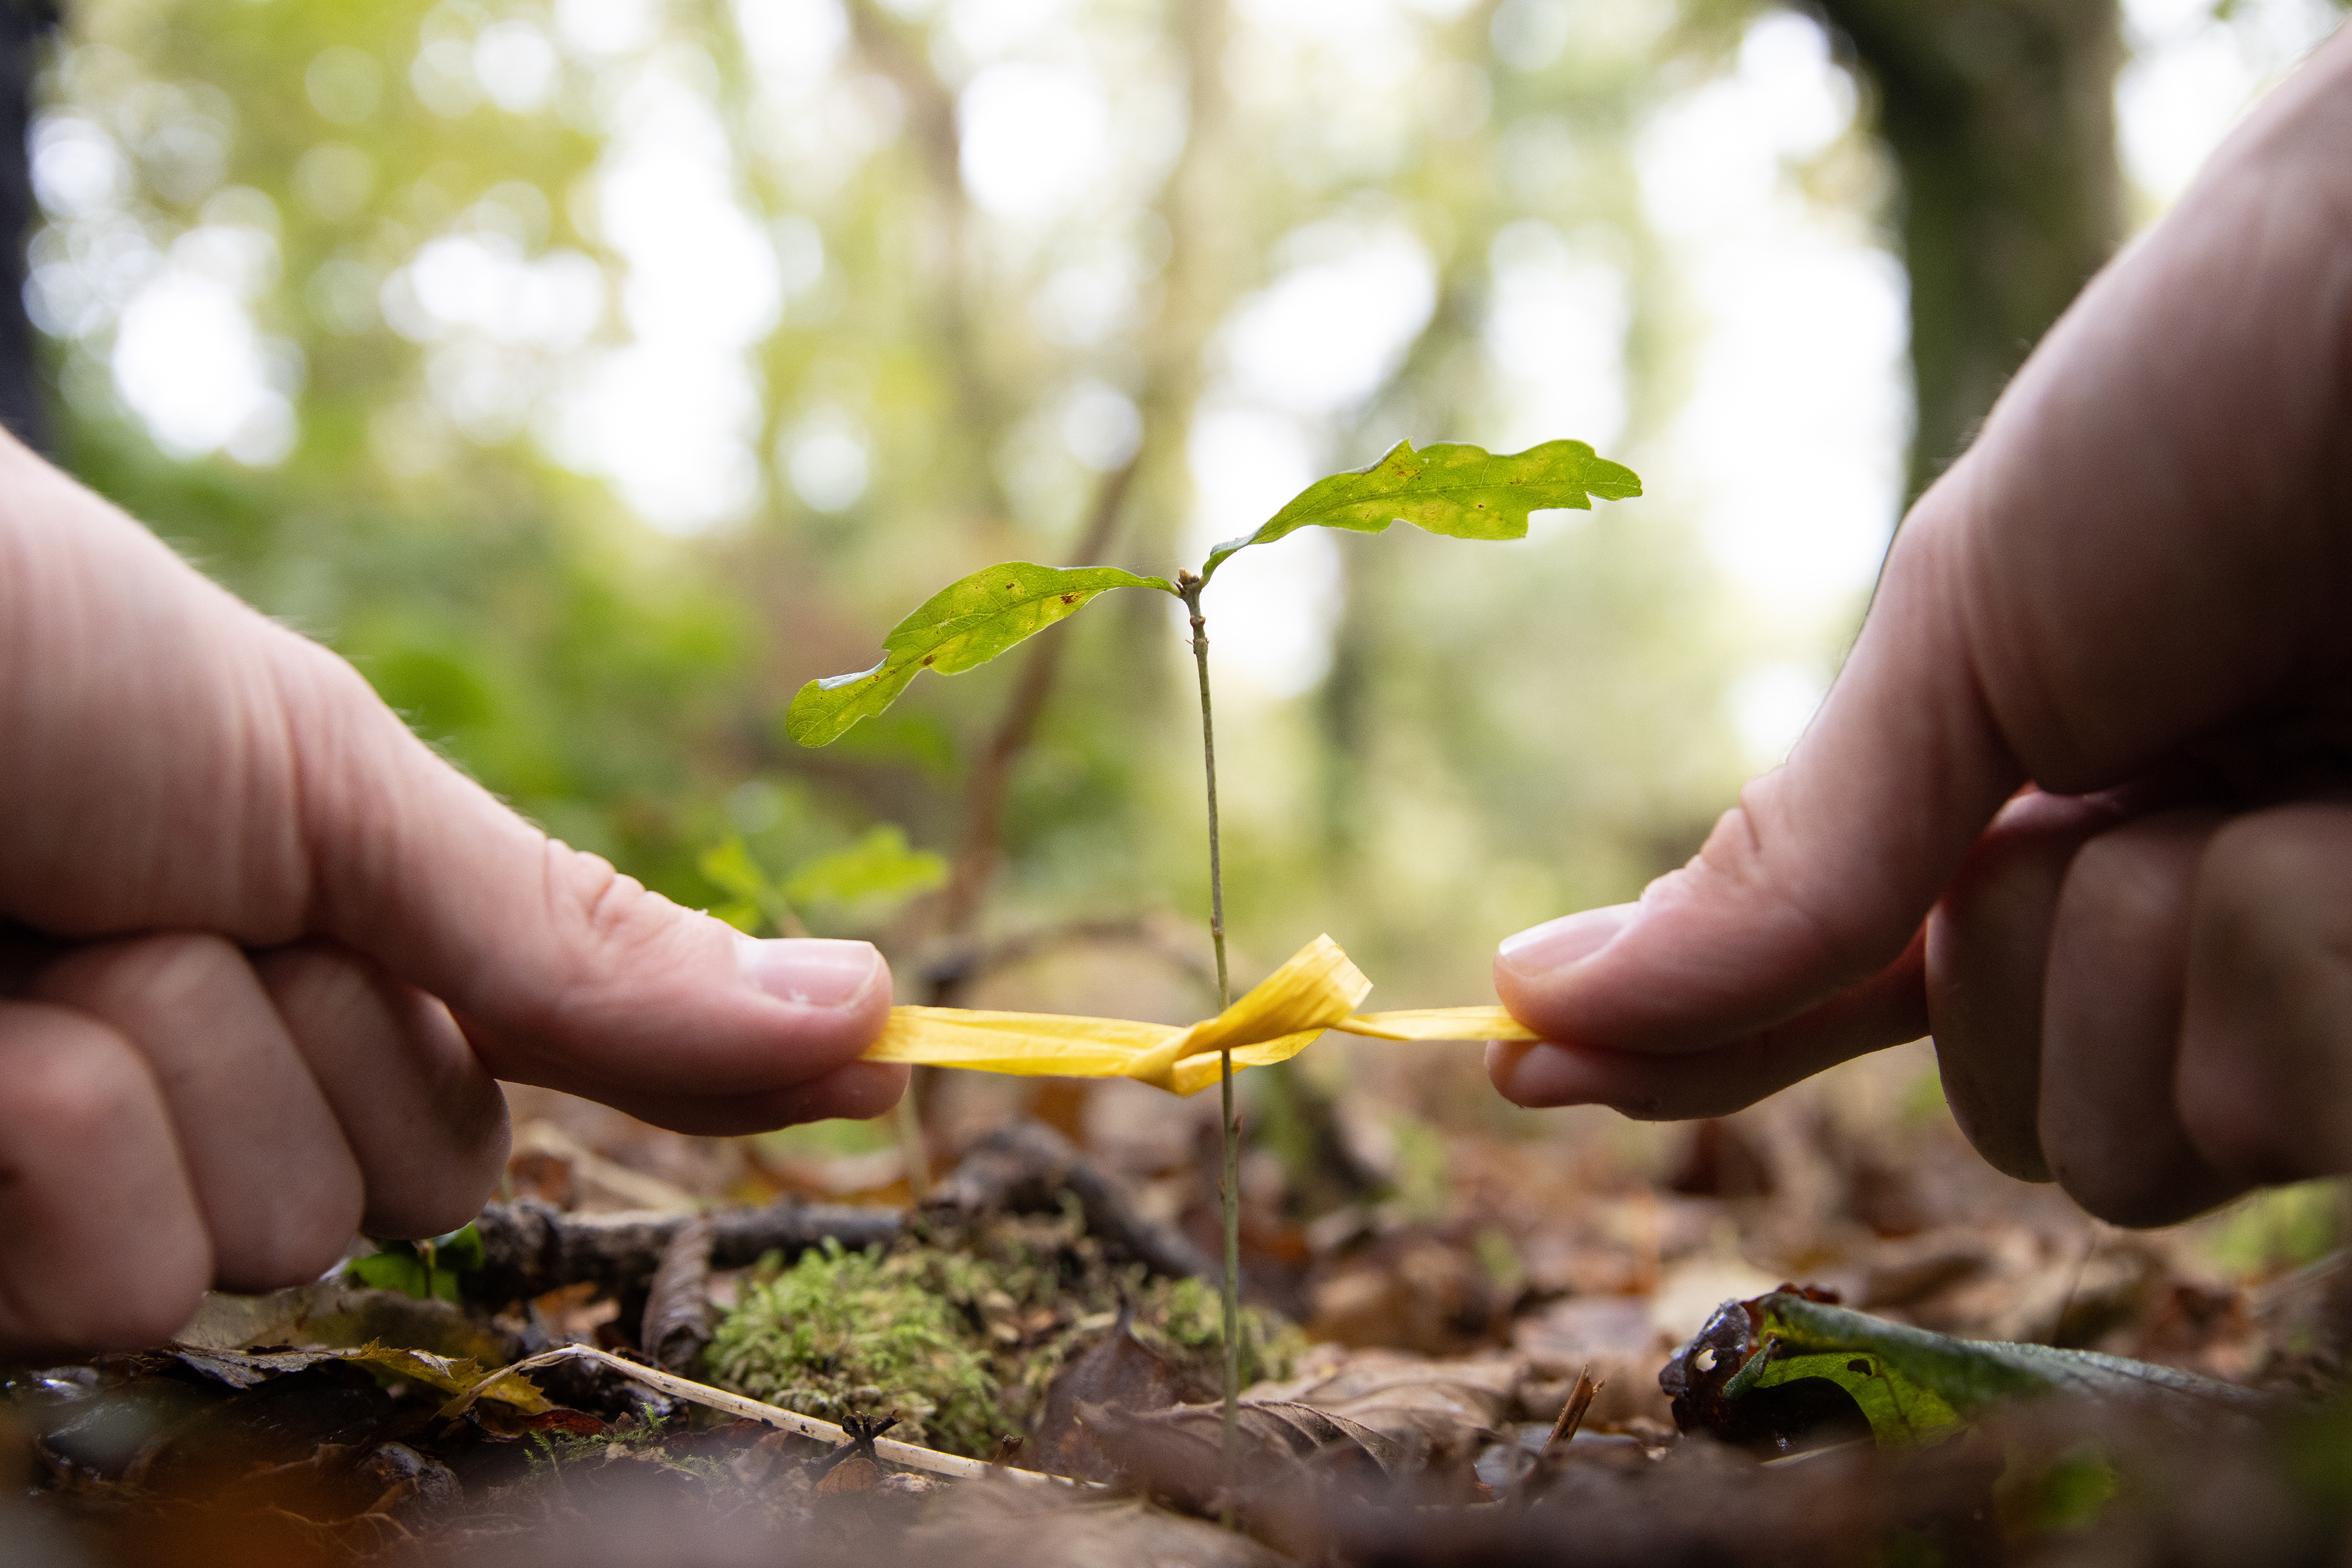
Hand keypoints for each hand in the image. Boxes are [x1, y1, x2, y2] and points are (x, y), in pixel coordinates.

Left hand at [0, 435, 899, 1354]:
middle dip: (291, 1032)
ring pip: (243, 1247)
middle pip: (391, 1177)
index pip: (500, 1081)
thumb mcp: (328, 781)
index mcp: (282, 938)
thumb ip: (579, 942)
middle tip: (150, 888)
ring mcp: (44, 1165)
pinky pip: (100, 1302)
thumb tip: (868, 1024)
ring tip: (16, 938)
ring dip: (154, 1074)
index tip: (729, 1049)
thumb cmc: (17, 644)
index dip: (567, 1044)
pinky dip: (45, 1149)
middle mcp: (175, 1063)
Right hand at [1489, 23, 2351, 1227]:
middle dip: (2020, 955)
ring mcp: (2305, 967)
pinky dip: (2303, 967)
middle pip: (2008, 1101)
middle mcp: (2180, 910)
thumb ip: (1791, 851)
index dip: (1694, 1037)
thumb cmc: (2212, 410)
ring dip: (2174, 941)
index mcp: (2043, 801)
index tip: (1529, 1075)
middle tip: (2115, 791)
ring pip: (2141, 1141)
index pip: (1836, 977)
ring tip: (2294, 773)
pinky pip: (2294, 1117)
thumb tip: (1547, 991)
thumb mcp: (1967, 621)